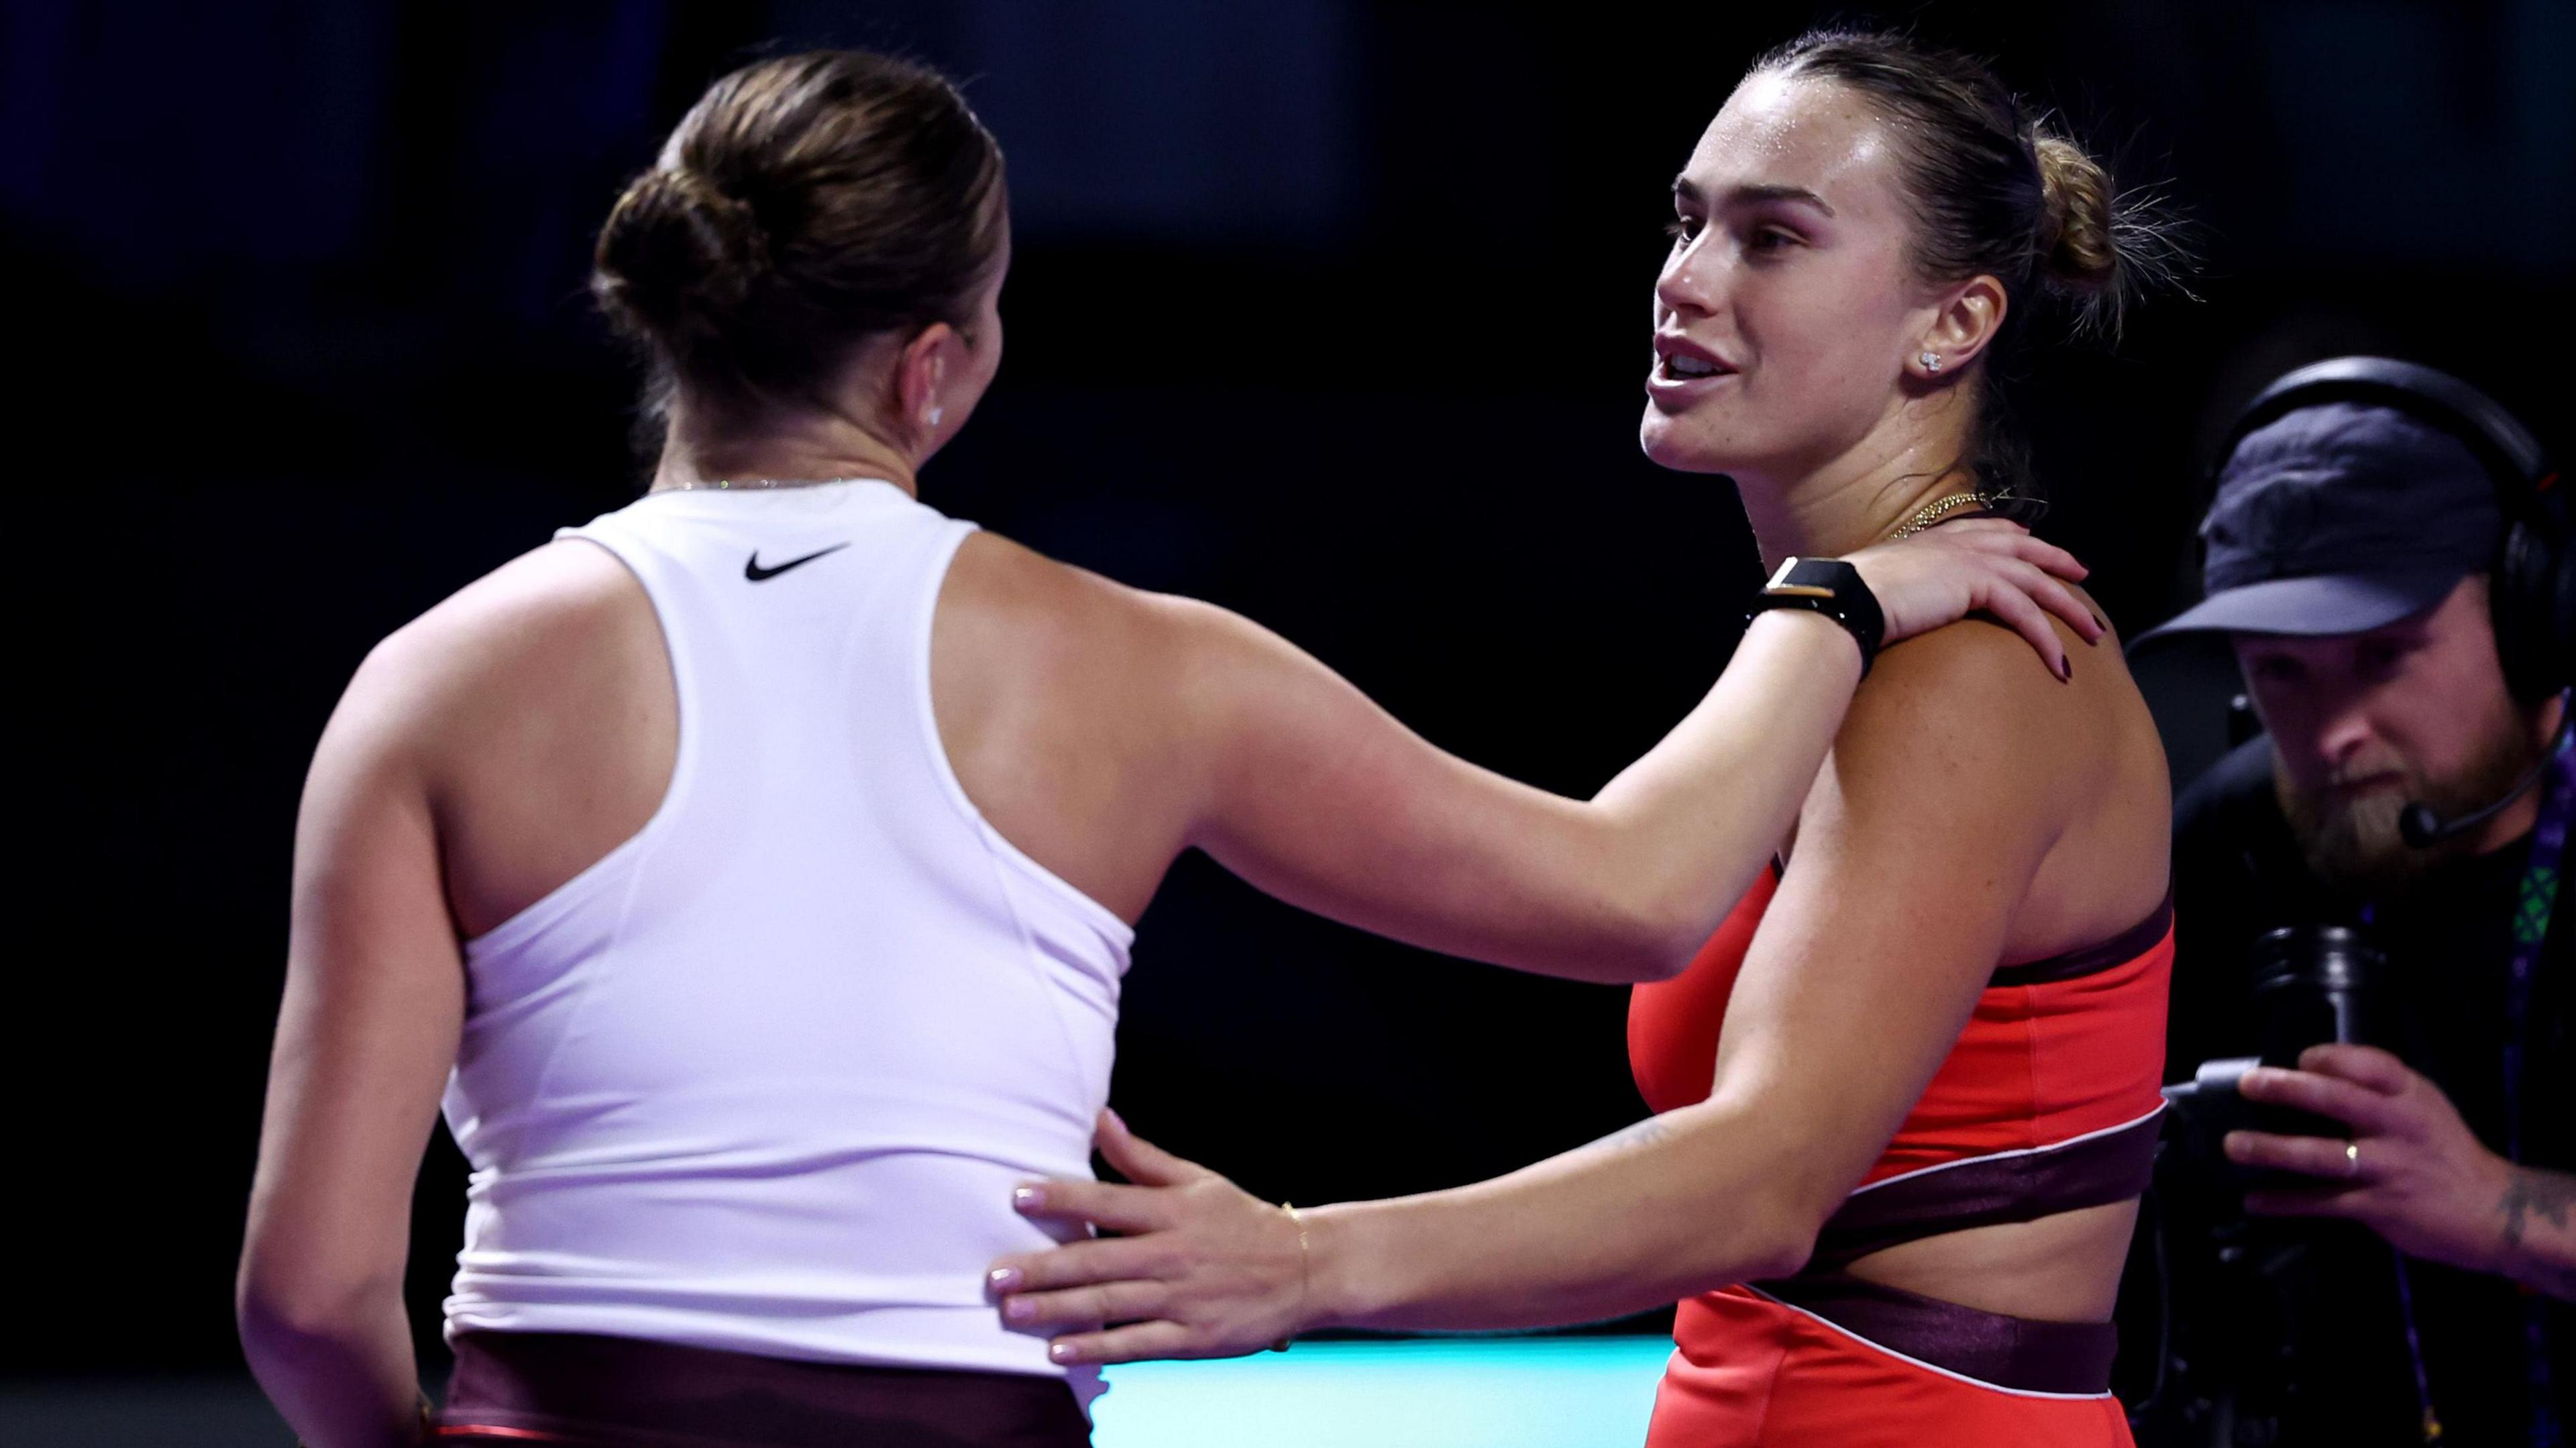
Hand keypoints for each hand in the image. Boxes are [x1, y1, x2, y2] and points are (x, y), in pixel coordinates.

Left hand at [987, 1111, 1312, 1365]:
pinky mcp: (1193, 1338)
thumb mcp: (1197, 1181)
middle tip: (994, 1275)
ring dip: (1058, 1309)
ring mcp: (1181, 1298)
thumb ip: (1143, 1157)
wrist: (1303, 1268)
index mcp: (1172, 1210)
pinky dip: (1099, 1349)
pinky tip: (1061, 1352)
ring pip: (1110, 1304)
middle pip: (1097, 1259)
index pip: (1107, 1199)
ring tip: (1013, 1312)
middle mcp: (1172, 1253)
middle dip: (1042, 1268)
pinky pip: (1138, 1344)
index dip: (1062, 1197)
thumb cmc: (1241, 1221)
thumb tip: (1100, 1118)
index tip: (1018, 1196)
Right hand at [1843, 519, 2103, 678]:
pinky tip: (2061, 661)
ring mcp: (1968, 560)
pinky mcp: (1977, 585)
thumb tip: (1883, 607)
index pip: (1981, 530)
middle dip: (2056, 561)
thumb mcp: (1873, 587)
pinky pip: (2025, 612)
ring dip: (2068, 608)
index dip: (2011, 534)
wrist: (1846, 599)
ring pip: (2035, 581)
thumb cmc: (1847, 600)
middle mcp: (1953, 544)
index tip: (2029, 539)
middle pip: (2021, 549)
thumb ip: (1892, 589)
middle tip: (2082, 574)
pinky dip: (2047, 638)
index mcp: (1928, 541)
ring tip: (2092, 633)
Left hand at [2227, 1044, 2515, 1275]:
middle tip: (2249, 1084)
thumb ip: (2381, 1090)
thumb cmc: (2446, 1152)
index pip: (2370, 1064)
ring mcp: (2388, 1168)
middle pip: (2338, 1100)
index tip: (2298, 1057)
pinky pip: (2322, 1203)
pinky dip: (2285, 1202)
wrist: (2494, 1211)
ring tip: (2233, 1145)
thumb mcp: (2424, 1108)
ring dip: (2271, 1150)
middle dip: (2289, 1089)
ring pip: (2320, 1155)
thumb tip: (2315, 1073)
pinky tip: (2253, 1201)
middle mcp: (2398, 1126)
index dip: (2331, 1057)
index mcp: (2410, 1096)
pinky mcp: (2379, 1206)